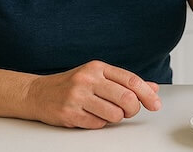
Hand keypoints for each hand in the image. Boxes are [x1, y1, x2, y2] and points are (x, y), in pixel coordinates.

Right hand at [25, 60, 160, 128]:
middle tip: (129, 111)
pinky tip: (91, 116)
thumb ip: (125, 82)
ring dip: (116, 118)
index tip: (156, 104)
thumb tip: (152, 88)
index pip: (131, 80)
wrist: (37, 93)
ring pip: (115, 115)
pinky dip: (100, 123)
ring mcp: (78, 96)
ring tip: (106, 112)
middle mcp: (88, 79)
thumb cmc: (72, 85)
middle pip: (126, 98)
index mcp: (97, 67)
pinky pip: (98, 124)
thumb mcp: (98, 76)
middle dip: (133, 109)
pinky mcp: (70, 113)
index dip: (147, 94)